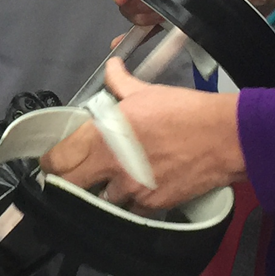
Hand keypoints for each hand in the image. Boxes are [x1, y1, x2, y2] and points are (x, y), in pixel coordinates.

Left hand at [41, 57, 244, 211]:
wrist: (224, 138)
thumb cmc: (183, 110)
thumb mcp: (145, 91)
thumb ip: (119, 83)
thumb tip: (112, 65)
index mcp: (102, 137)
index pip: (58, 160)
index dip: (50, 163)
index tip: (53, 161)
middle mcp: (111, 167)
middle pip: (69, 188)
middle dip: (67, 183)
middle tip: (73, 176)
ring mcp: (131, 191)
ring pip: (99, 203)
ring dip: (101, 194)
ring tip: (109, 182)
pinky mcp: (153, 206)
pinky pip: (130, 210)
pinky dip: (129, 203)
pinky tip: (135, 190)